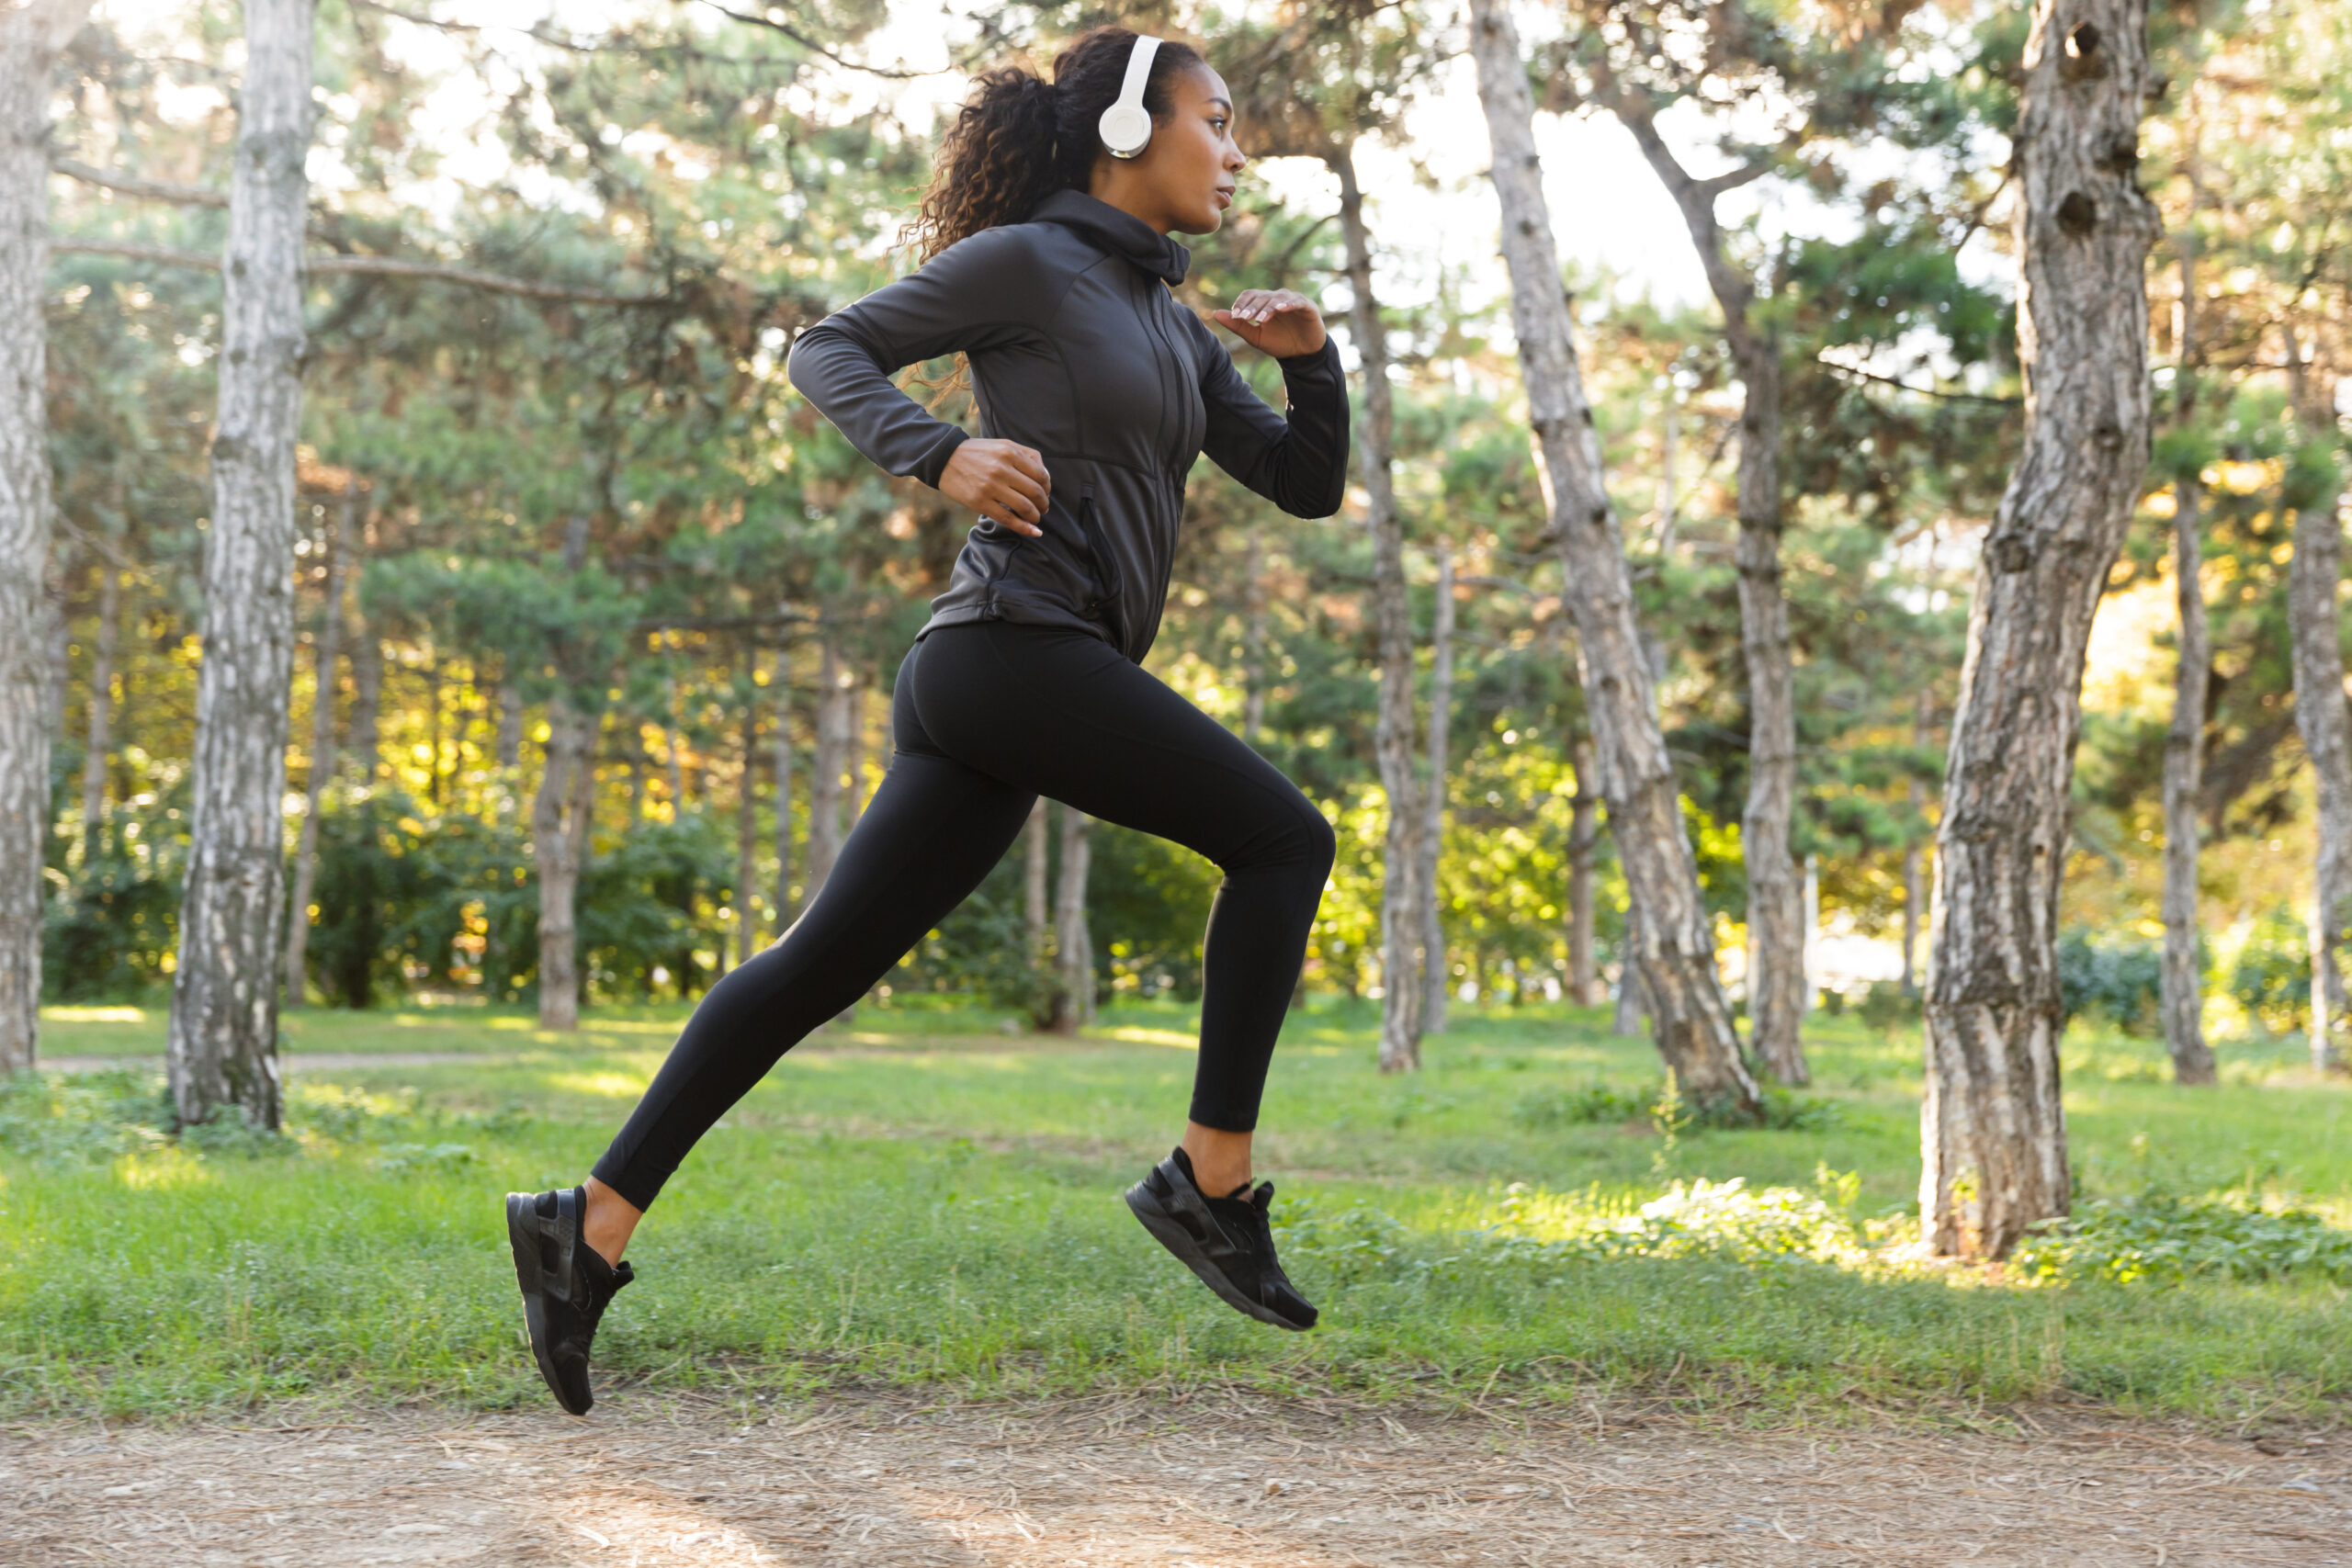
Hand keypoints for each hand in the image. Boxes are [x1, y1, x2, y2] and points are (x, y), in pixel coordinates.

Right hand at [938, 438, 1049, 535]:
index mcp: (1010, 453)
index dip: (1047, 488)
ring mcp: (990, 487)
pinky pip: (1008, 519)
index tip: (1045, 494)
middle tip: (1043, 508)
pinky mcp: (980, 502)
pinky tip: (1034, 532)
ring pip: (1025, 507)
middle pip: (1036, 492)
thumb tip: (1046, 476)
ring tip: (1036, 518)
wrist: (944, 457)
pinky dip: (1024, 528)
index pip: (1041, 475)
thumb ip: (1027, 455)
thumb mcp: (1003, 444)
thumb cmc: (978, 452)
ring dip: (1036, 516)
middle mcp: (1002, 469)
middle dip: (1044, 504)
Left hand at [1212, 289, 1326, 357]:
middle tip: (1244, 317)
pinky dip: (1288, 303)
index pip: (1250, 295)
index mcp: (1264, 302)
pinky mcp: (1307, 306)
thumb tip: (1215, 313)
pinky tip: (1280, 309)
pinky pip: (1297, 301)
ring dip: (1267, 307)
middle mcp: (1278, 297)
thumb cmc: (1279, 342)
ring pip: (1278, 298)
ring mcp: (1293, 300)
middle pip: (1262, 296)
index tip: (1235, 315)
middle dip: (1252, 307)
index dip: (1242, 302)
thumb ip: (1238, 326)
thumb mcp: (1256, 337)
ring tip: (1260, 318)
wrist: (1302, 354)